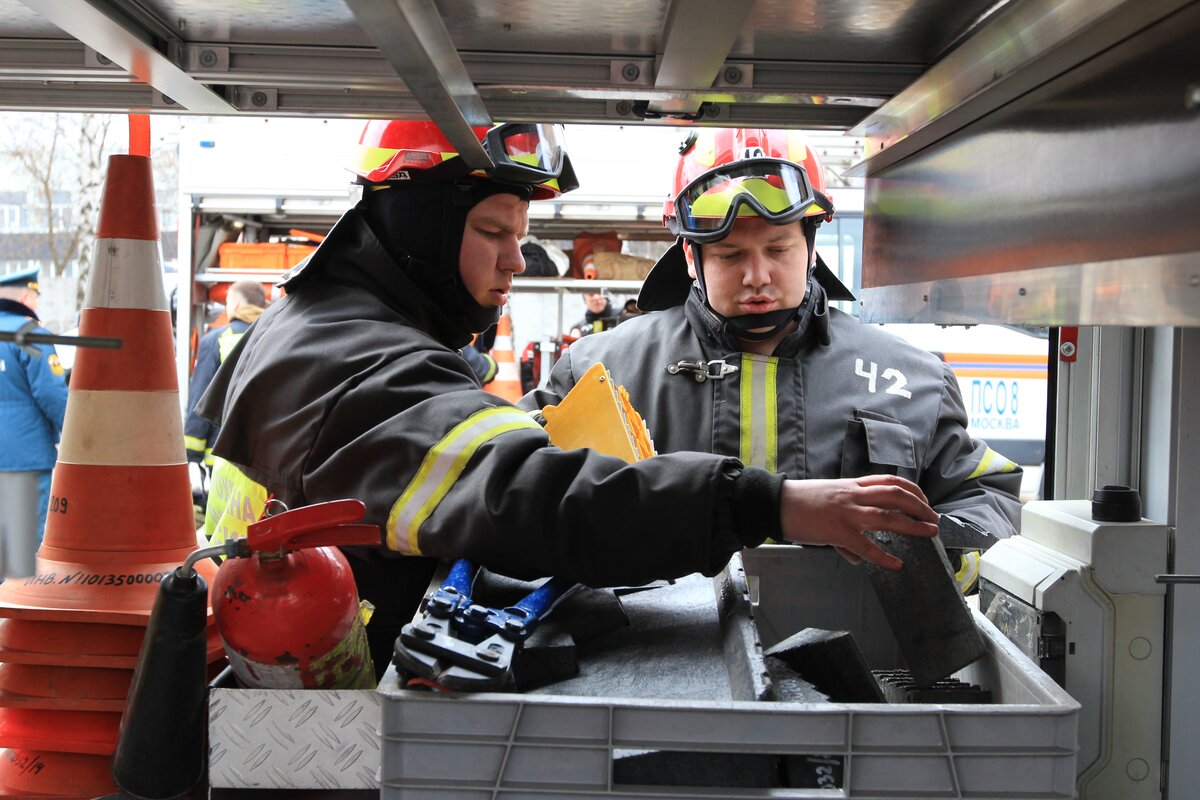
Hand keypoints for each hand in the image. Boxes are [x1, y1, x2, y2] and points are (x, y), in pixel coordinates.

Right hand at [778, 475, 938, 570]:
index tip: (924, 500)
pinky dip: (883, 557)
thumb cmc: (800, 501)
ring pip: (887, 516)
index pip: (889, 481)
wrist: (776, 503)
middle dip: (920, 506)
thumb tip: (858, 555)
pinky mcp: (837, 532)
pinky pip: (866, 546)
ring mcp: (846, 513)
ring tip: (929, 532)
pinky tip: (895, 565)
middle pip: (896, 495)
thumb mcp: (828, 501)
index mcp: (852, 485)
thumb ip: (847, 523)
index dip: (912, 490)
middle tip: (934, 519)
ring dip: (913, 524)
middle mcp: (853, 496)